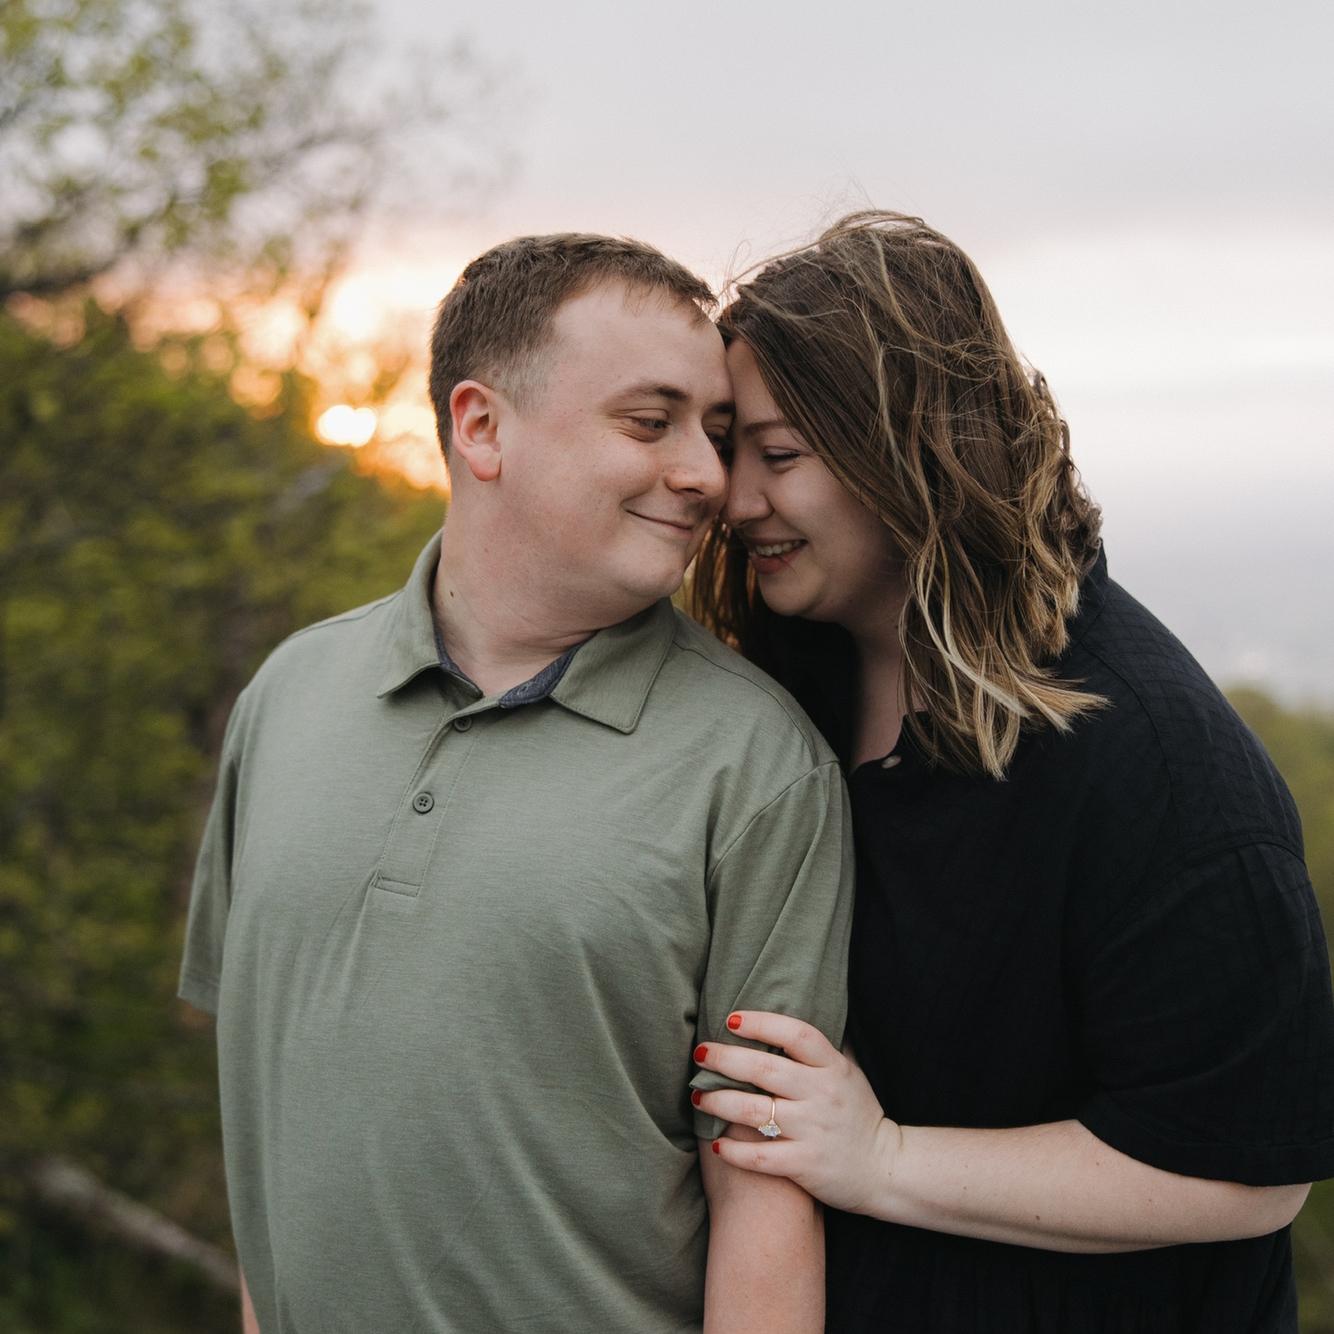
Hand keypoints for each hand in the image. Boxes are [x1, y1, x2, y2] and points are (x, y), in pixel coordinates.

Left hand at [694, 1011, 901, 1214]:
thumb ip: (817, 1052)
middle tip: (700, 1053)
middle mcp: (822, 1095)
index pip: (797, 1034)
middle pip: (765, 1069)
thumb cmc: (857, 1114)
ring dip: (718, 1102)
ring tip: (697, 1097)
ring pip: (754, 1112)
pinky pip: (760, 1157)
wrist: (886, 1169)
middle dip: (725, 1059)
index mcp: (833, 1067)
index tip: (731, 1019)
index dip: (762, 1023)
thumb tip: (782, 1016)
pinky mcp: (805, 1164)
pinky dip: (734, 1150)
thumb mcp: (847, 1074)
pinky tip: (717, 1144)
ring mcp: (813, 1131)